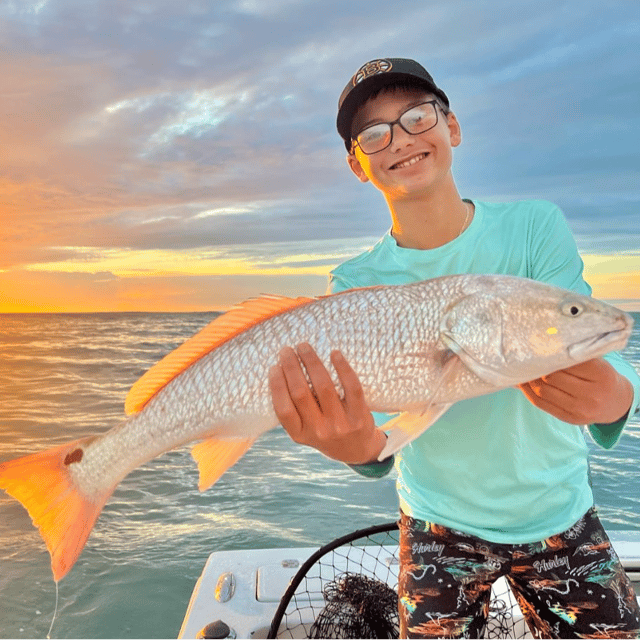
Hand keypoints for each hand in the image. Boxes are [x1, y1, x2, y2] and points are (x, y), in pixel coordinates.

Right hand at [269, 343, 386, 464]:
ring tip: (304, 347)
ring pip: (324, 386)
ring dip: (312, 361)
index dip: (277, 386)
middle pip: (301, 393)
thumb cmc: (324, 431)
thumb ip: (294, 408)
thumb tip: (282, 369)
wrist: (357, 449)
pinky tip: (334, 353)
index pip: (283, 409)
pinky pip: (351, 387)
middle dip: (292, 367)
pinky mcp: (359, 416)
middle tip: (286, 350)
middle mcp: (319, 431)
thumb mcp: (304, 429)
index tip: (274, 366)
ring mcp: (340, 424)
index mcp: (300, 434)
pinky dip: (342, 367)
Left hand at [518, 358, 633, 424]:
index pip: (568, 362)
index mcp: (602, 374)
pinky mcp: (570, 419)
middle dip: (537, 367)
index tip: (538, 348)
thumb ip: (576, 355)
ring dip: (528, 380)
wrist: (616, 403)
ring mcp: (581, 409)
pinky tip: (522, 383)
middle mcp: (593, 394)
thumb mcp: (597, 362)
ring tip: (521, 370)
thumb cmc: (601, 377)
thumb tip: (542, 345)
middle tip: (525, 358)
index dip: (550, 355)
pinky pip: (541, 404)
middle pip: (553, 377)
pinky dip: (528, 392)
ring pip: (543, 391)